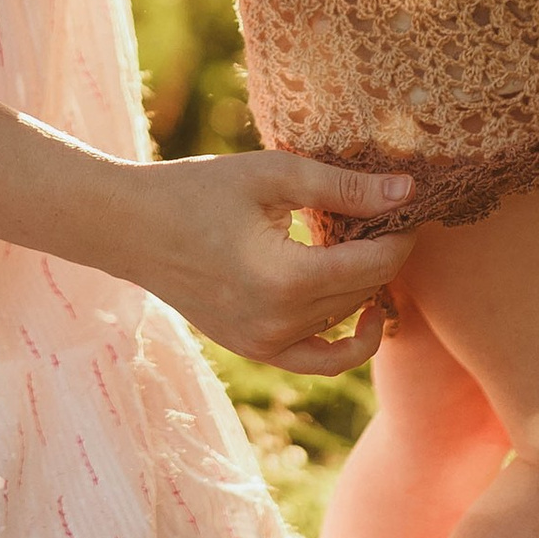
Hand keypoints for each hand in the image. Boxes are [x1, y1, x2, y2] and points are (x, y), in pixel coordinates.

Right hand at [117, 151, 414, 372]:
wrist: (131, 228)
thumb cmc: (198, 191)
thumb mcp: (272, 175)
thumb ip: (344, 187)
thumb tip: (407, 190)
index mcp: (286, 279)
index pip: (376, 264)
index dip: (402, 232)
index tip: (407, 202)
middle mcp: (279, 323)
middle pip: (365, 290)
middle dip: (387, 252)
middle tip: (384, 212)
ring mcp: (265, 345)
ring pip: (346, 319)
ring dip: (367, 284)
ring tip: (362, 242)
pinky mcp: (255, 350)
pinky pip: (321, 362)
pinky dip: (349, 344)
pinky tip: (365, 313)